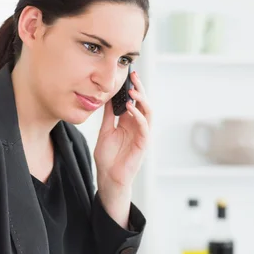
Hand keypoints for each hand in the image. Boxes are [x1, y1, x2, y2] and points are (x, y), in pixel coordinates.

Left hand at [94, 70, 150, 189]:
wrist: (108, 178)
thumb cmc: (107, 158)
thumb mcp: (105, 131)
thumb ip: (109, 116)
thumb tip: (107, 98)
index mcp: (129, 123)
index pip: (135, 101)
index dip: (133, 88)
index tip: (129, 74)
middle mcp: (138, 127)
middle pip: (144, 103)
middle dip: (140, 89)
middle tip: (134, 76)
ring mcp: (142, 135)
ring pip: (148, 112)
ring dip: (142, 100)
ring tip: (132, 91)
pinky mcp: (143, 144)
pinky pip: (145, 127)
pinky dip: (139, 116)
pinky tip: (130, 108)